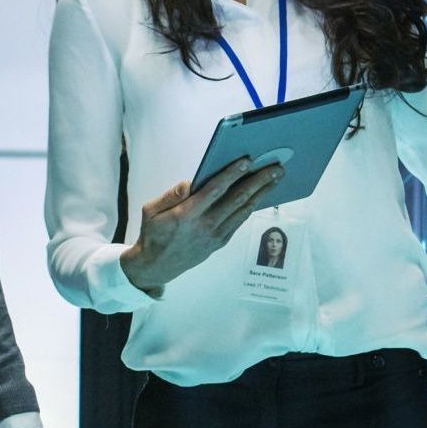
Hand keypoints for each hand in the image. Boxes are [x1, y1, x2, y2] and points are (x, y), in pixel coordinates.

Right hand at [123, 157, 284, 291]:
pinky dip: (252, 207)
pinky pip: (239, 221)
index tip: (247, 161)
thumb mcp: (150, 211)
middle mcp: (205, 225)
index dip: (232, 174)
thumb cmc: (153, 233)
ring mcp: (215, 235)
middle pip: (236, 199)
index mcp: (186, 215)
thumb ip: (171, 195)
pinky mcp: (220, 242)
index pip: (214, 190)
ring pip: (243, 210)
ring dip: (261, 193)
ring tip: (276, 178)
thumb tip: (190, 182)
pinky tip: (261, 195)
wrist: (157, 266)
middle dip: (258, 181)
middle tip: (276, 168)